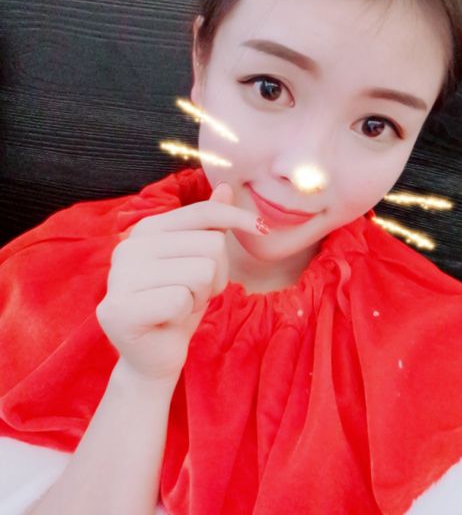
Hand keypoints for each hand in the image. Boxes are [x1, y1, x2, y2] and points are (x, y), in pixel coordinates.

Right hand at [96, 182, 269, 385]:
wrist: (155, 355)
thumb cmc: (181, 303)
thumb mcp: (201, 259)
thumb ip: (209, 224)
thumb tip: (226, 186)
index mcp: (146, 230)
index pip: (203, 213)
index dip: (238, 218)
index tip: (262, 228)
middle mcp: (127, 248)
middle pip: (209, 245)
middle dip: (216, 274)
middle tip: (196, 293)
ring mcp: (118, 278)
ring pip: (199, 272)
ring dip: (202, 295)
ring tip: (183, 305)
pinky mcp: (118, 310)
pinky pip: (180, 300)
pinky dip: (185, 314)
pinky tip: (169, 321)